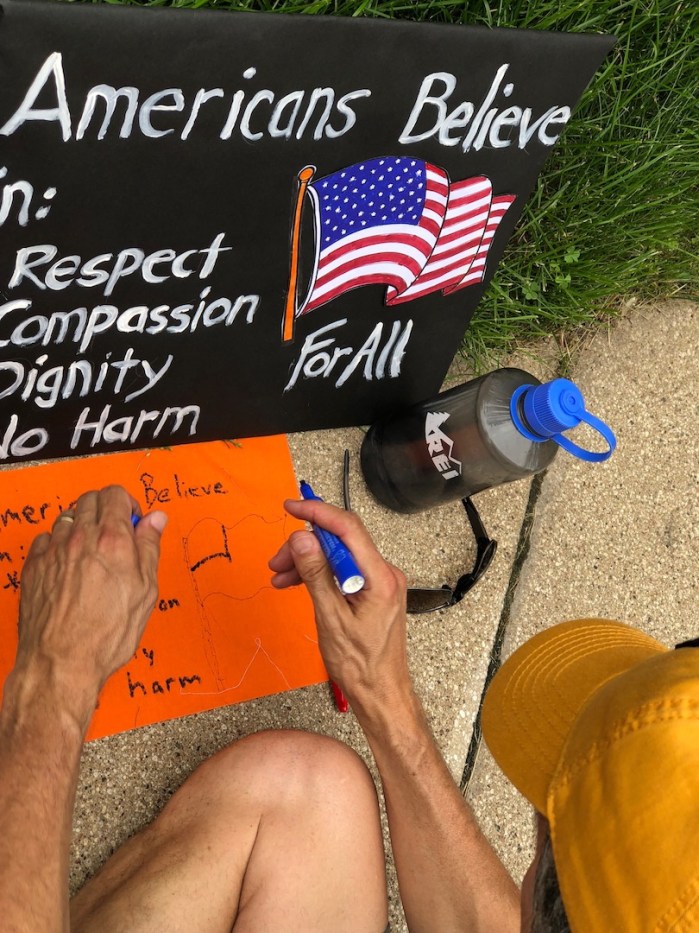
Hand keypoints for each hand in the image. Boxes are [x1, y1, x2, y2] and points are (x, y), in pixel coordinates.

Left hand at [14, 486, 166, 729]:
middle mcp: (80, 539)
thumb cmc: (105, 635)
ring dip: (82, 524)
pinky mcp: (34, 566)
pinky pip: (45, 538)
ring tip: (92, 549)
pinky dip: (58, 542)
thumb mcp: (145, 591)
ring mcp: (54, 551)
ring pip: (67, 516)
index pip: (116, 495)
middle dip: (106, 508)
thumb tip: (155, 520)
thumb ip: (150, 548)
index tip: (133, 521)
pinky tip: (68, 562)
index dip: (128, 504)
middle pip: (90, 499)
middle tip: (115, 533)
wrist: (62, 662)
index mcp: (113, 541)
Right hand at [269, 499, 413, 715]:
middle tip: (277, 561)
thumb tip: (303, 540)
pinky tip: (296, 583)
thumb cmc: (361, 665)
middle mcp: (385, 574)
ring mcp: (379, 581)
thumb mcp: (331, 619)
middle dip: (305, 544)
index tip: (292, 507)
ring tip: (281, 576)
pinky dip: (319, 573)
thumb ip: (317, 576)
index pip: (348, 528)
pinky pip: (343, 569)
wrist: (380, 691)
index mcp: (380, 577)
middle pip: (340, 540)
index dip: (317, 512)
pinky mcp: (373, 589)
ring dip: (308, 560)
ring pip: (338, 554)